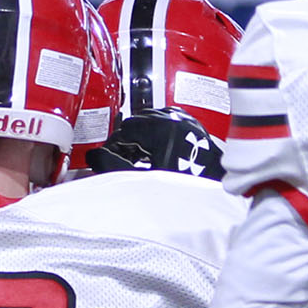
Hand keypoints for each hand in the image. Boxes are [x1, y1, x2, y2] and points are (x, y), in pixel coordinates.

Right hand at [85, 109, 225, 179]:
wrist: (212, 191)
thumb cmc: (180, 186)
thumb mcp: (142, 178)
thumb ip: (113, 166)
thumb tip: (95, 156)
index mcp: (161, 129)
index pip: (126, 128)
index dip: (115, 143)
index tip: (110, 155)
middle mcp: (175, 120)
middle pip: (139, 120)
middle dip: (129, 136)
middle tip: (124, 155)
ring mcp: (187, 120)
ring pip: (154, 116)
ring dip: (144, 131)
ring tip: (140, 151)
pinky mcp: (194, 125)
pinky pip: (170, 118)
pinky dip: (159, 127)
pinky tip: (157, 143)